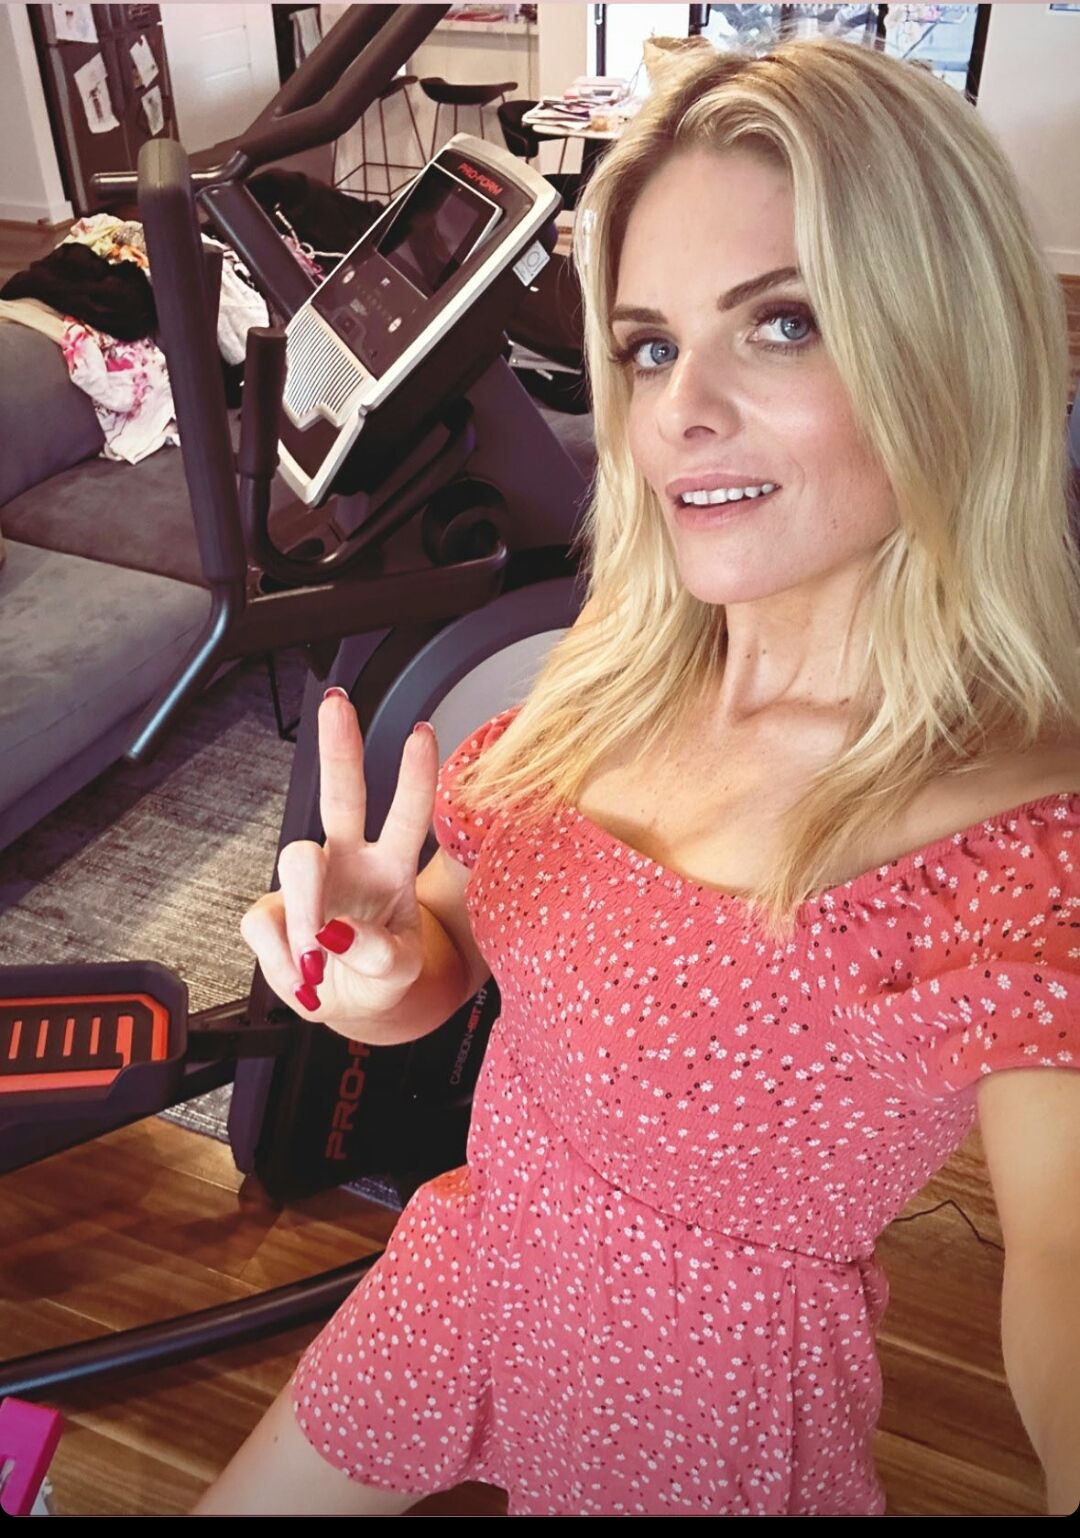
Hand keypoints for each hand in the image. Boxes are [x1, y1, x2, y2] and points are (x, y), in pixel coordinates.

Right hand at [240, 688, 438, 1030]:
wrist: (345, 1005)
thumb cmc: (379, 975)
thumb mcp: (398, 974)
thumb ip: (377, 954)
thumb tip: (335, 935)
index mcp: (392, 868)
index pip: (409, 815)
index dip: (415, 776)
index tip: (422, 734)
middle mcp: (349, 862)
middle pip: (341, 796)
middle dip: (338, 747)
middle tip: (336, 705)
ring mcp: (308, 884)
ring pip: (297, 859)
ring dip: (308, 911)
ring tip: (317, 961)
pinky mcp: (270, 912)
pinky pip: (266, 923)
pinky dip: (283, 961)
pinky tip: (302, 976)